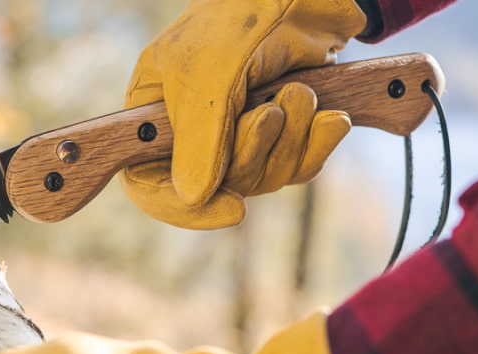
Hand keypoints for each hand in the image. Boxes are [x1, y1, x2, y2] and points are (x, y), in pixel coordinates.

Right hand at [122, 0, 366, 229]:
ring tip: (301, 91)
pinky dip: (317, 144)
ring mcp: (237, 132)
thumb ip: (200, 139)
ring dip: (291, 139)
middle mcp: (191, 129)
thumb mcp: (211, 76)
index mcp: (153, 110)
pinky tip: (331, 116)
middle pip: (215, 186)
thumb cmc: (244, 17)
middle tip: (272, 112)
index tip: (233, 210)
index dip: (183, 207)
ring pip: (261, 179)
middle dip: (255, 152)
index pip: (146, 181)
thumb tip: (192, 198)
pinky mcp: (282, 132)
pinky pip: (296, 167)